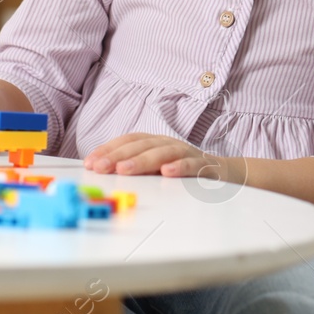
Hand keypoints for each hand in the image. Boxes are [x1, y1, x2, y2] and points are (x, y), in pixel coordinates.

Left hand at [83, 133, 227, 179]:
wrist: (223, 172)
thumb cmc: (183, 170)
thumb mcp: (156, 168)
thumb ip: (135, 169)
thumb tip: (104, 173)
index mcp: (154, 142)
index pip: (128, 141)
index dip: (108, 149)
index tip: (90, 162)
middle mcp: (167, 143)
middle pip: (140, 145)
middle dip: (117, 156)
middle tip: (100, 167)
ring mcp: (186, 152)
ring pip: (162, 152)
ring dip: (142, 160)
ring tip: (124, 170)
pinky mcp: (204, 165)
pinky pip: (191, 164)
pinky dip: (179, 167)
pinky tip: (166, 172)